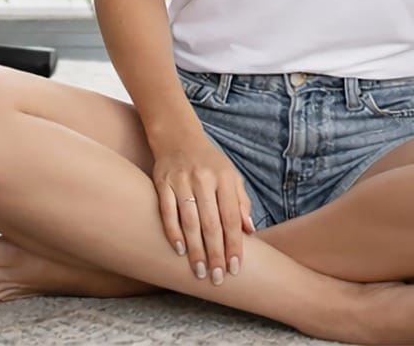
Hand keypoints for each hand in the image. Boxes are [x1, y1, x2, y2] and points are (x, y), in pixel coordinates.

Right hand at [152, 130, 254, 285]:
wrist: (178, 136)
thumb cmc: (209, 162)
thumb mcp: (231, 176)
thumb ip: (241, 202)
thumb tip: (250, 231)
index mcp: (225, 178)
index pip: (232, 217)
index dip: (234, 244)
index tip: (236, 267)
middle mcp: (205, 179)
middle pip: (212, 223)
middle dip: (216, 253)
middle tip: (217, 278)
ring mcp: (182, 180)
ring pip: (190, 221)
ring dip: (195, 250)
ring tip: (199, 271)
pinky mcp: (162, 182)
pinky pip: (168, 212)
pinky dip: (173, 233)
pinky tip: (179, 251)